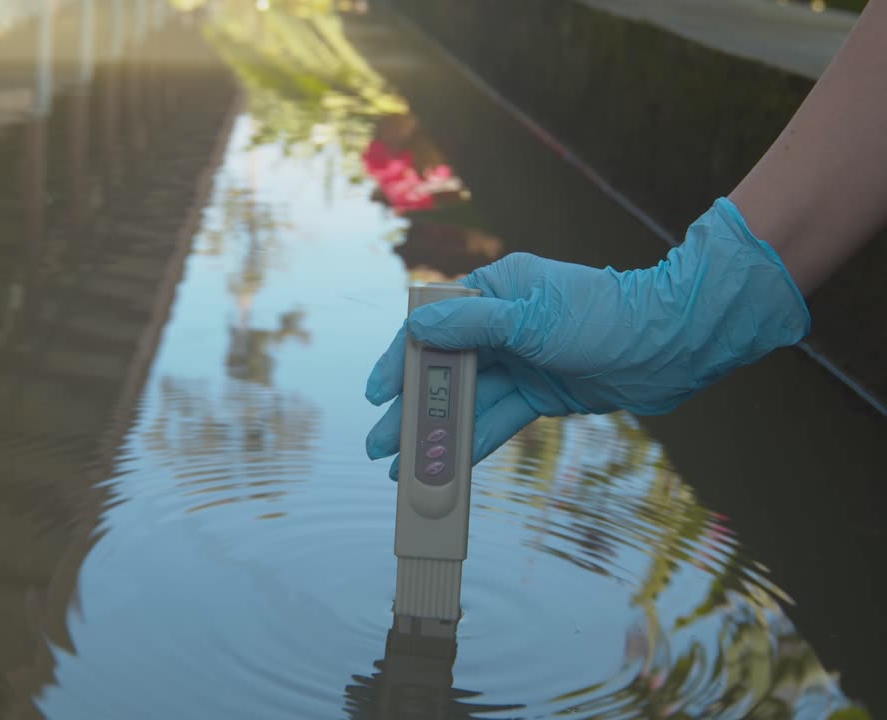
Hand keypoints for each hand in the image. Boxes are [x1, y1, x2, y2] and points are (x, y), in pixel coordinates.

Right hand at [364, 198, 809, 478]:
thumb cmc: (606, 317)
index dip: (400, 359)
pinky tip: (446, 469)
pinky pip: (497, 419)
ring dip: (436, 435)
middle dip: (410, 410)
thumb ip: (474, 325)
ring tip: (402, 471)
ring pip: (468, 401)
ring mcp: (520, 360)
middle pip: (444, 369)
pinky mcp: (539, 393)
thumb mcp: (535, 319)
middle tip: (378, 446)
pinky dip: (472, 443)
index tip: (376, 393)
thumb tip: (418, 327)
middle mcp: (502, 323)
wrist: (674, 346)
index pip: (433, 324)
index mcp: (496, 289)